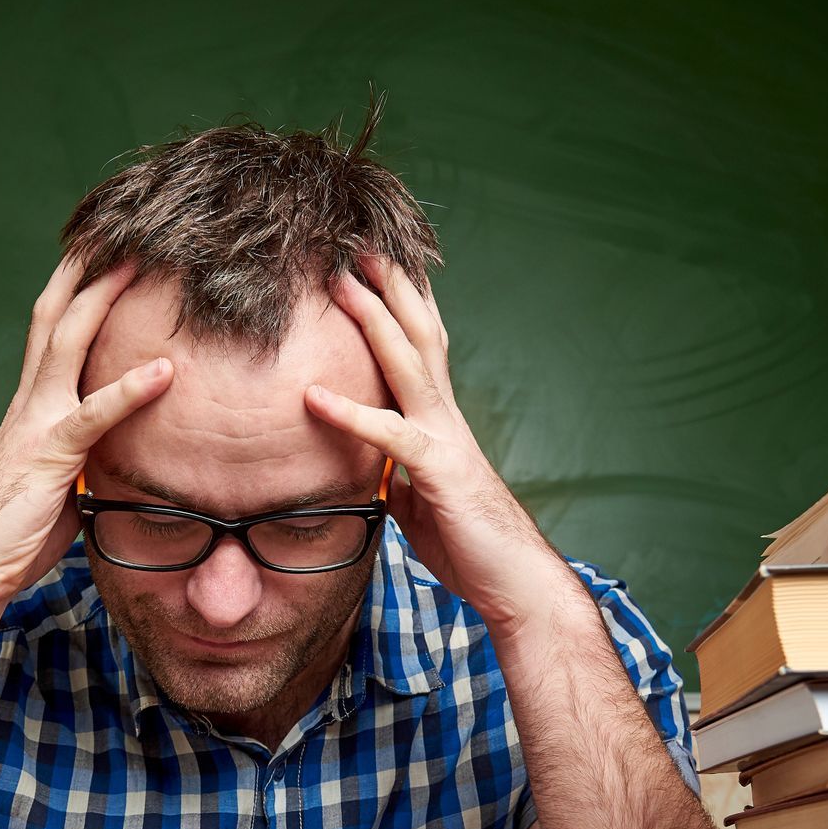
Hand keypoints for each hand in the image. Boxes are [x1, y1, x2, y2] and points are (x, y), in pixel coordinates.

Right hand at [0, 257, 172, 619]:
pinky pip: (93, 415)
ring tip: (145, 263)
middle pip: (59, 315)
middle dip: (89, 268)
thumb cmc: (13, 536)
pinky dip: (129, 390)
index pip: (56, 330)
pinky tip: (166, 371)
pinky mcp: (49, 456)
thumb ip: (85, 460)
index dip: (79, 287)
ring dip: (106, 299)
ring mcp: (37, 424)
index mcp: (33, 406)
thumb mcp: (58, 486)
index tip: (107, 250)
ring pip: (69, 343)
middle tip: (125, 226)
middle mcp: (30, 402)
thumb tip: (117, 458)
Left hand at [303, 255, 549, 630]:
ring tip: (341, 282)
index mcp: (440, 423)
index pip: (420, 350)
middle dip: (389, 288)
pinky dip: (351, 413)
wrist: (513, 583)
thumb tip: (372, 472)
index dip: (399, 307)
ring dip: (374, 319)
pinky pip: (390, 436)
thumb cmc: (470, 547)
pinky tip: (314, 396)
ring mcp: (446, 439)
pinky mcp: (440, 471)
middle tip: (357, 245)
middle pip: (418, 336)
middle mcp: (446, 418)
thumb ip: (397, 478)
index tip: (374, 269)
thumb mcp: (420, 504)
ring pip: (409, 363)